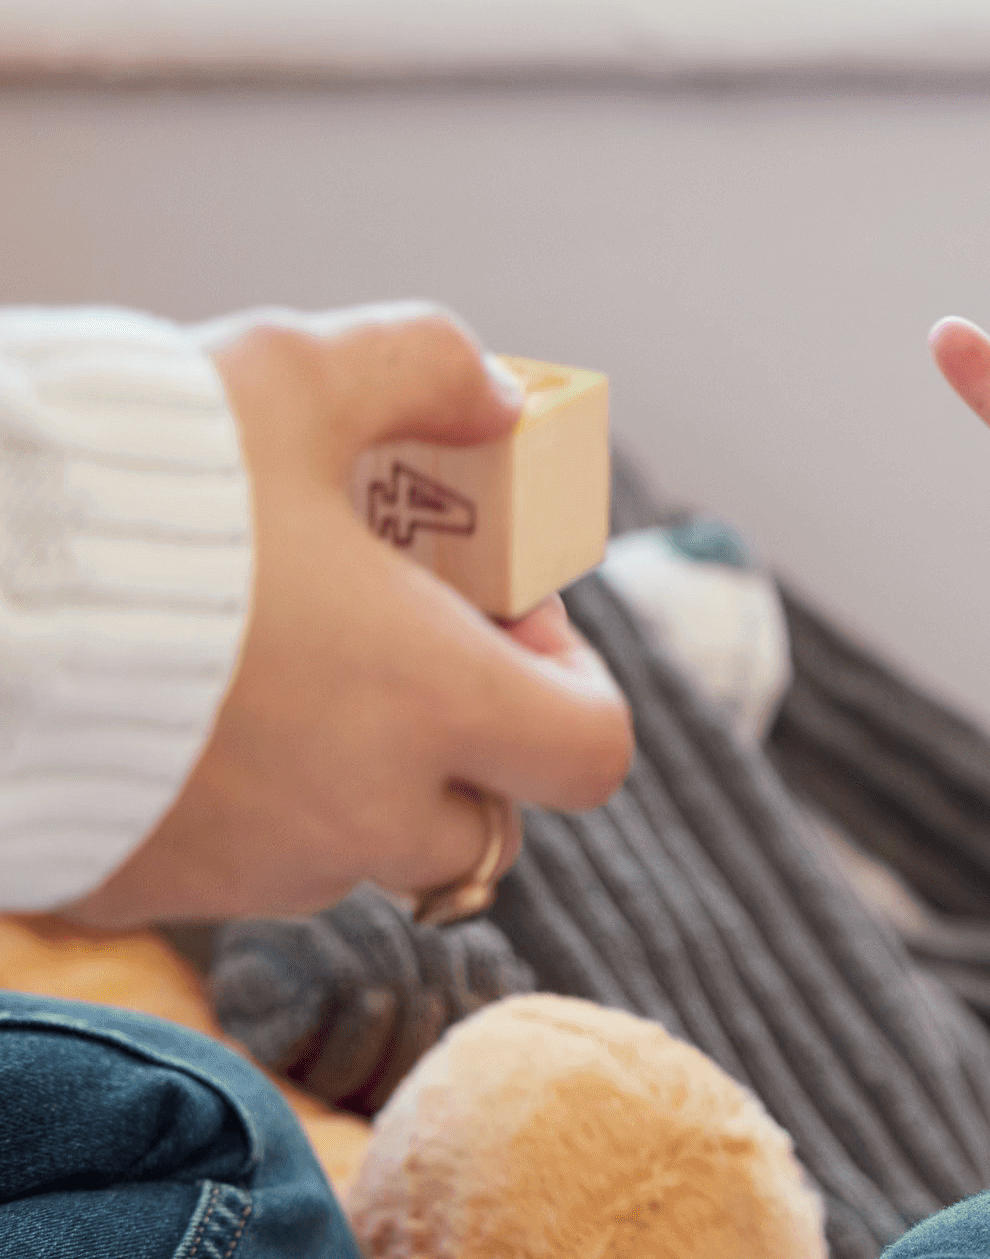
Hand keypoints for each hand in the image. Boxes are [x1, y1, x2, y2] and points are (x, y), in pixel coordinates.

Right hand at [67, 306, 637, 927]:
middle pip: (475, 823)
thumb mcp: (289, 376)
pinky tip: (170, 706)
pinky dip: (227, 806)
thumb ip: (420, 368)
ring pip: (344, 848)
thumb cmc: (131, 486)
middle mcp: (354, 811)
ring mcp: (246, 869)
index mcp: (427, 702)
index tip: (507, 617)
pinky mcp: (140, 890)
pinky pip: (224, 865)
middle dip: (458, 745)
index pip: (589, 753)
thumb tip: (494, 397)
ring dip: (340, 776)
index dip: (573, 685)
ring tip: (267, 662)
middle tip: (391, 645)